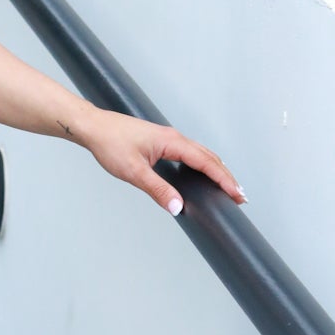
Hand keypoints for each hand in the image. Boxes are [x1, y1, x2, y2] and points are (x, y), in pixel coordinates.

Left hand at [78, 106, 245, 217]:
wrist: (93, 127)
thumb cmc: (110, 143)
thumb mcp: (134, 172)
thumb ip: (158, 190)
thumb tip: (178, 207)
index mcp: (172, 142)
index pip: (206, 163)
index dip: (224, 180)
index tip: (238, 194)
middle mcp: (174, 137)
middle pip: (209, 157)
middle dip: (226, 177)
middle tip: (240, 196)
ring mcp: (169, 138)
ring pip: (201, 153)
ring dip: (216, 169)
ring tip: (228, 186)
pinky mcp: (162, 141)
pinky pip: (190, 153)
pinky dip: (203, 164)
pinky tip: (202, 173)